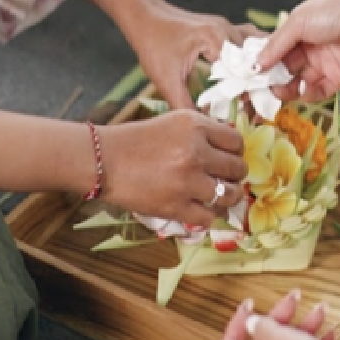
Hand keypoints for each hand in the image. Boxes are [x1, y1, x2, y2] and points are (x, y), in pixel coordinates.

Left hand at [50, 0, 264, 109]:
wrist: (143, 15)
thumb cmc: (151, 43)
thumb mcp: (166, 79)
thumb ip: (185, 104)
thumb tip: (205, 125)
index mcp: (216, 39)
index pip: (244, 71)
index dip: (249, 94)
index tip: (249, 114)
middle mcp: (227, 29)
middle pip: (256, 60)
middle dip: (260, 85)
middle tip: (258, 109)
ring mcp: (228, 26)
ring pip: (257, 49)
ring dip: (261, 70)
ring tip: (260, 94)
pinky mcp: (224, 29)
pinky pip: (249, 42)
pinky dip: (255, 57)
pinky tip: (256, 73)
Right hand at [99, 110, 245, 225]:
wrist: (102, 160)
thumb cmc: (137, 140)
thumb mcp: (174, 122)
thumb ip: (204, 131)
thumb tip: (232, 147)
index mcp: (196, 126)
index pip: (236, 142)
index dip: (235, 152)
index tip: (228, 158)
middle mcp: (195, 152)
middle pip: (237, 169)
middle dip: (234, 175)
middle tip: (225, 178)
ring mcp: (187, 181)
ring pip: (229, 195)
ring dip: (228, 197)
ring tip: (219, 196)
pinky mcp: (175, 206)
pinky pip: (209, 217)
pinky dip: (209, 216)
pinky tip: (203, 210)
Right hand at [257, 0, 339, 102]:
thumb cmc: (335, 12)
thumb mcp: (298, 22)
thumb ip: (276, 44)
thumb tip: (255, 64)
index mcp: (301, 27)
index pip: (277, 48)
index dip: (264, 60)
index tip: (250, 73)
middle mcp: (312, 46)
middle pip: (286, 67)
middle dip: (273, 77)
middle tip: (262, 87)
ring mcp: (325, 63)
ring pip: (300, 81)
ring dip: (287, 88)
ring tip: (278, 91)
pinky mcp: (339, 78)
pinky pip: (318, 91)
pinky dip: (307, 94)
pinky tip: (300, 90)